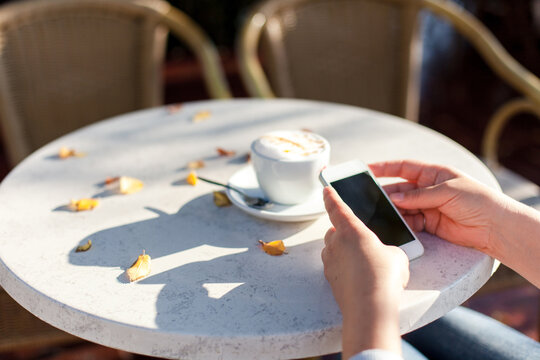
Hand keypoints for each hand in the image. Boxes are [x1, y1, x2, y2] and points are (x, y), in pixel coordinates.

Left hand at [322, 186, 408, 357]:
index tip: (326, 189)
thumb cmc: (384, 277)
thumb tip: (383, 255)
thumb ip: (386, 249)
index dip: (332, 197)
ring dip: (344, 252)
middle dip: (345, 234)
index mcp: (351, 230)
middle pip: (334, 231)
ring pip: (333, 250)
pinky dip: (345, 269)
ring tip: (364, 264)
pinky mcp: (330, 279)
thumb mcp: (397, 256)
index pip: (337, 207)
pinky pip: (336, 267)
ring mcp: (330, 261)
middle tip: (363, 243)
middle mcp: (336, 243)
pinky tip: (360, 279)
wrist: (370, 308)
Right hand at [369, 160, 507, 253]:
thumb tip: (395, 198)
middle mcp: (428, 189)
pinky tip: (393, 225)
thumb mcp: (447, 190)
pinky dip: (401, 224)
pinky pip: (410, 222)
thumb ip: (419, 195)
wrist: (495, 227)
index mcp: (433, 173)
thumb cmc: (477, 200)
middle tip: (368, 198)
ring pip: (403, 207)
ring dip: (392, 210)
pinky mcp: (429, 224)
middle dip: (385, 193)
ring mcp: (428, 207)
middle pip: (400, 189)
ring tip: (379, 213)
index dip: (385, 168)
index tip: (367, 170)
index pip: (403, 167)